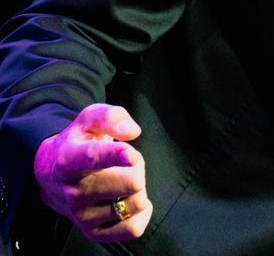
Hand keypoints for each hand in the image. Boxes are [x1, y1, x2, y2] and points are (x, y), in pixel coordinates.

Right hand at [33, 103, 152, 242]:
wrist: (54, 174)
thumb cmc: (80, 141)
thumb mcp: (90, 118)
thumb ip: (112, 117)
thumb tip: (132, 132)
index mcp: (70, 159)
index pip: (93, 159)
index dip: (115, 156)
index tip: (130, 154)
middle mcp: (73, 191)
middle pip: (130, 182)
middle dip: (138, 166)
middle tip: (127, 161)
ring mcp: (82, 215)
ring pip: (135, 203)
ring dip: (139, 188)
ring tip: (123, 178)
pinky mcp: (93, 232)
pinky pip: (133, 228)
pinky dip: (142, 213)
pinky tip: (130, 199)